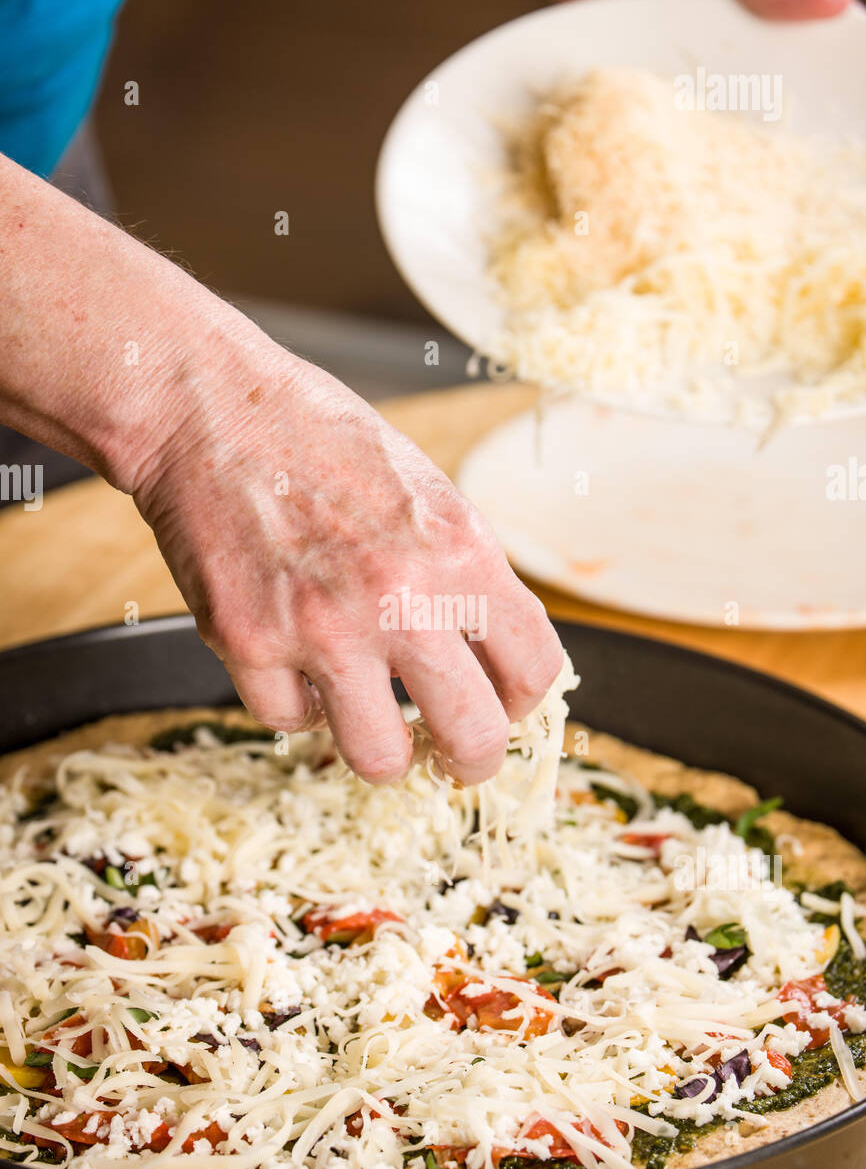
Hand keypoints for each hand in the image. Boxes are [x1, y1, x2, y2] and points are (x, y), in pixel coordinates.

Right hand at [131, 334, 563, 786]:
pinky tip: (293, 660)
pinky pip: (290, 721)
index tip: (504, 707)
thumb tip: (493, 659)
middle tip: (453, 757)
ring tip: (366, 717)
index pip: (535, 668)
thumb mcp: (429, 491)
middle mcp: (402, 598)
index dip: (523, 702)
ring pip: (379, 759)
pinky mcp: (250, 643)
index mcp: (462, 552)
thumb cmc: (320, 439)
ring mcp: (322, 629)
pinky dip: (295, 702)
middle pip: (473, 736)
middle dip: (469, 760)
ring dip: (378, 747)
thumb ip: (465, 575)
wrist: (209, 408)